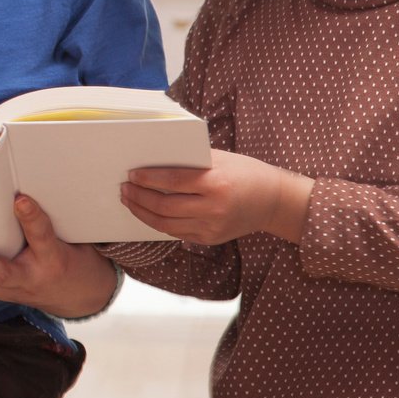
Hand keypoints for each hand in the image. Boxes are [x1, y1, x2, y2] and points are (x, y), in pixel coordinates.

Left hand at [0, 195, 119, 316]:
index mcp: (50, 257)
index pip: (41, 235)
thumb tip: (17, 184)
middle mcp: (26, 278)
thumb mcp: (65, 235)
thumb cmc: (66, 256)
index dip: (31, 218)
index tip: (21, 200)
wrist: (79, 295)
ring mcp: (6, 291)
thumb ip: (41, 216)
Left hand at [120, 150, 313, 244]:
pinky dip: (158, 223)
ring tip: (130, 201)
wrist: (274, 201)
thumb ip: (189, 161)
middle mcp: (214, 208)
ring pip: (166, 224)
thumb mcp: (219, 159)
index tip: (131, 175)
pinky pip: (177, 232)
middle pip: (164, 205)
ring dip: (143, 213)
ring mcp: (212, 227)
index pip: (172, 181)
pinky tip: (148, 213)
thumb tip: (152, 160)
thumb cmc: (244, 172)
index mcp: (216, 183)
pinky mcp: (210, 238)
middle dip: (139, 197)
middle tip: (124, 189)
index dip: (148, 178)